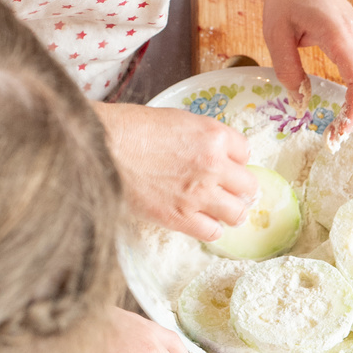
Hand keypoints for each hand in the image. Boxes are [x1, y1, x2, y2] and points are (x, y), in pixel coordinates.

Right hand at [95, 103, 255, 241]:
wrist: (103, 147)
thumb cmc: (131, 127)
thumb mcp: (176, 119)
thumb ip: (200, 137)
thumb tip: (209, 151)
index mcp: (213, 135)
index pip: (245, 152)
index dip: (235, 159)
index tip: (227, 164)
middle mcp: (213, 166)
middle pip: (249, 186)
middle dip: (240, 188)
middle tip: (230, 190)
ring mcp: (198, 194)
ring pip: (237, 213)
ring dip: (232, 212)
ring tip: (223, 211)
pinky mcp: (179, 218)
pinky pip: (212, 232)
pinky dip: (211, 229)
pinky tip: (203, 223)